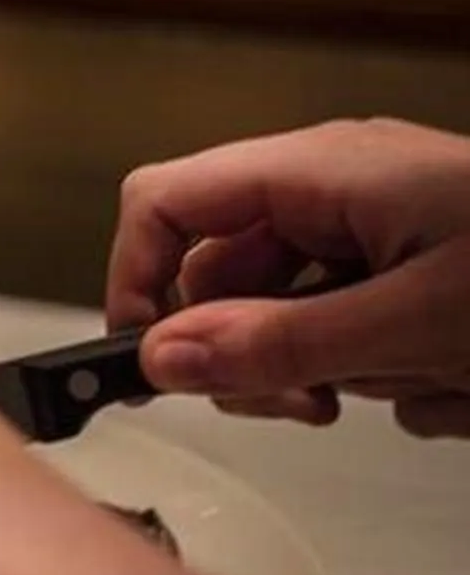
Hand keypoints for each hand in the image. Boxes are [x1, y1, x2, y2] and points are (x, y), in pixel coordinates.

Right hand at [110, 118, 469, 434]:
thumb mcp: (418, 318)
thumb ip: (286, 342)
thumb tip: (163, 357)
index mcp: (319, 169)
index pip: (162, 202)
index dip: (135, 280)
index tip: (148, 363)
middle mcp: (332, 188)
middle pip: (220, 272)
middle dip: (251, 351)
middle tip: (303, 404)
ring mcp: (370, 225)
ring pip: (284, 310)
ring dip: (328, 367)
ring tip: (407, 388)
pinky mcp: (404, 262)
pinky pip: (346, 324)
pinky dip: (381, 366)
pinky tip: (443, 379)